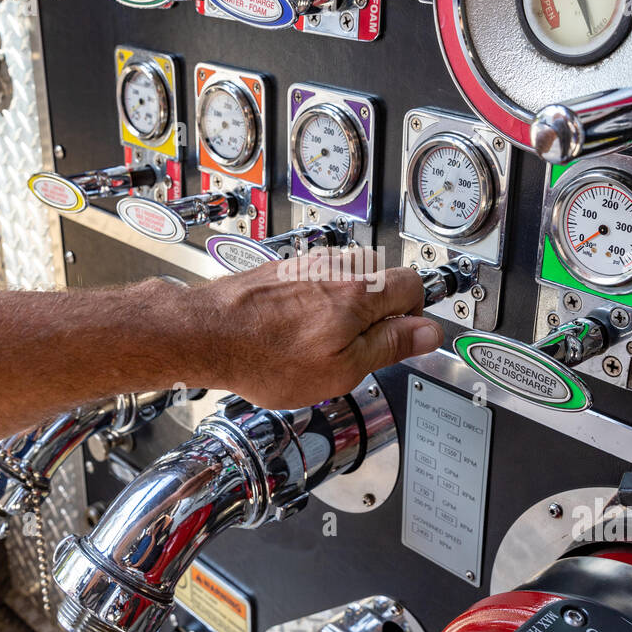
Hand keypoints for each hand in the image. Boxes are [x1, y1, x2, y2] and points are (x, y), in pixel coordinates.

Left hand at [179, 251, 442, 408]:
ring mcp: (307, 264)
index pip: (414, 285)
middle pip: (380, 282)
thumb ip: (389, 346)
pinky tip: (293, 334)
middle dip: (376, 315)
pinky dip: (313, 307)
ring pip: (346, 283)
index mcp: (360, 291)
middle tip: (355, 350)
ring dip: (343, 312)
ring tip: (318, 345)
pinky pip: (315, 284)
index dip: (412, 317)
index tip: (398, 339)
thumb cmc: (264, 354)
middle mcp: (336, 267)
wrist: (204, 333)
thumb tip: (428, 332)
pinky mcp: (282, 269)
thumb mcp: (342, 368)